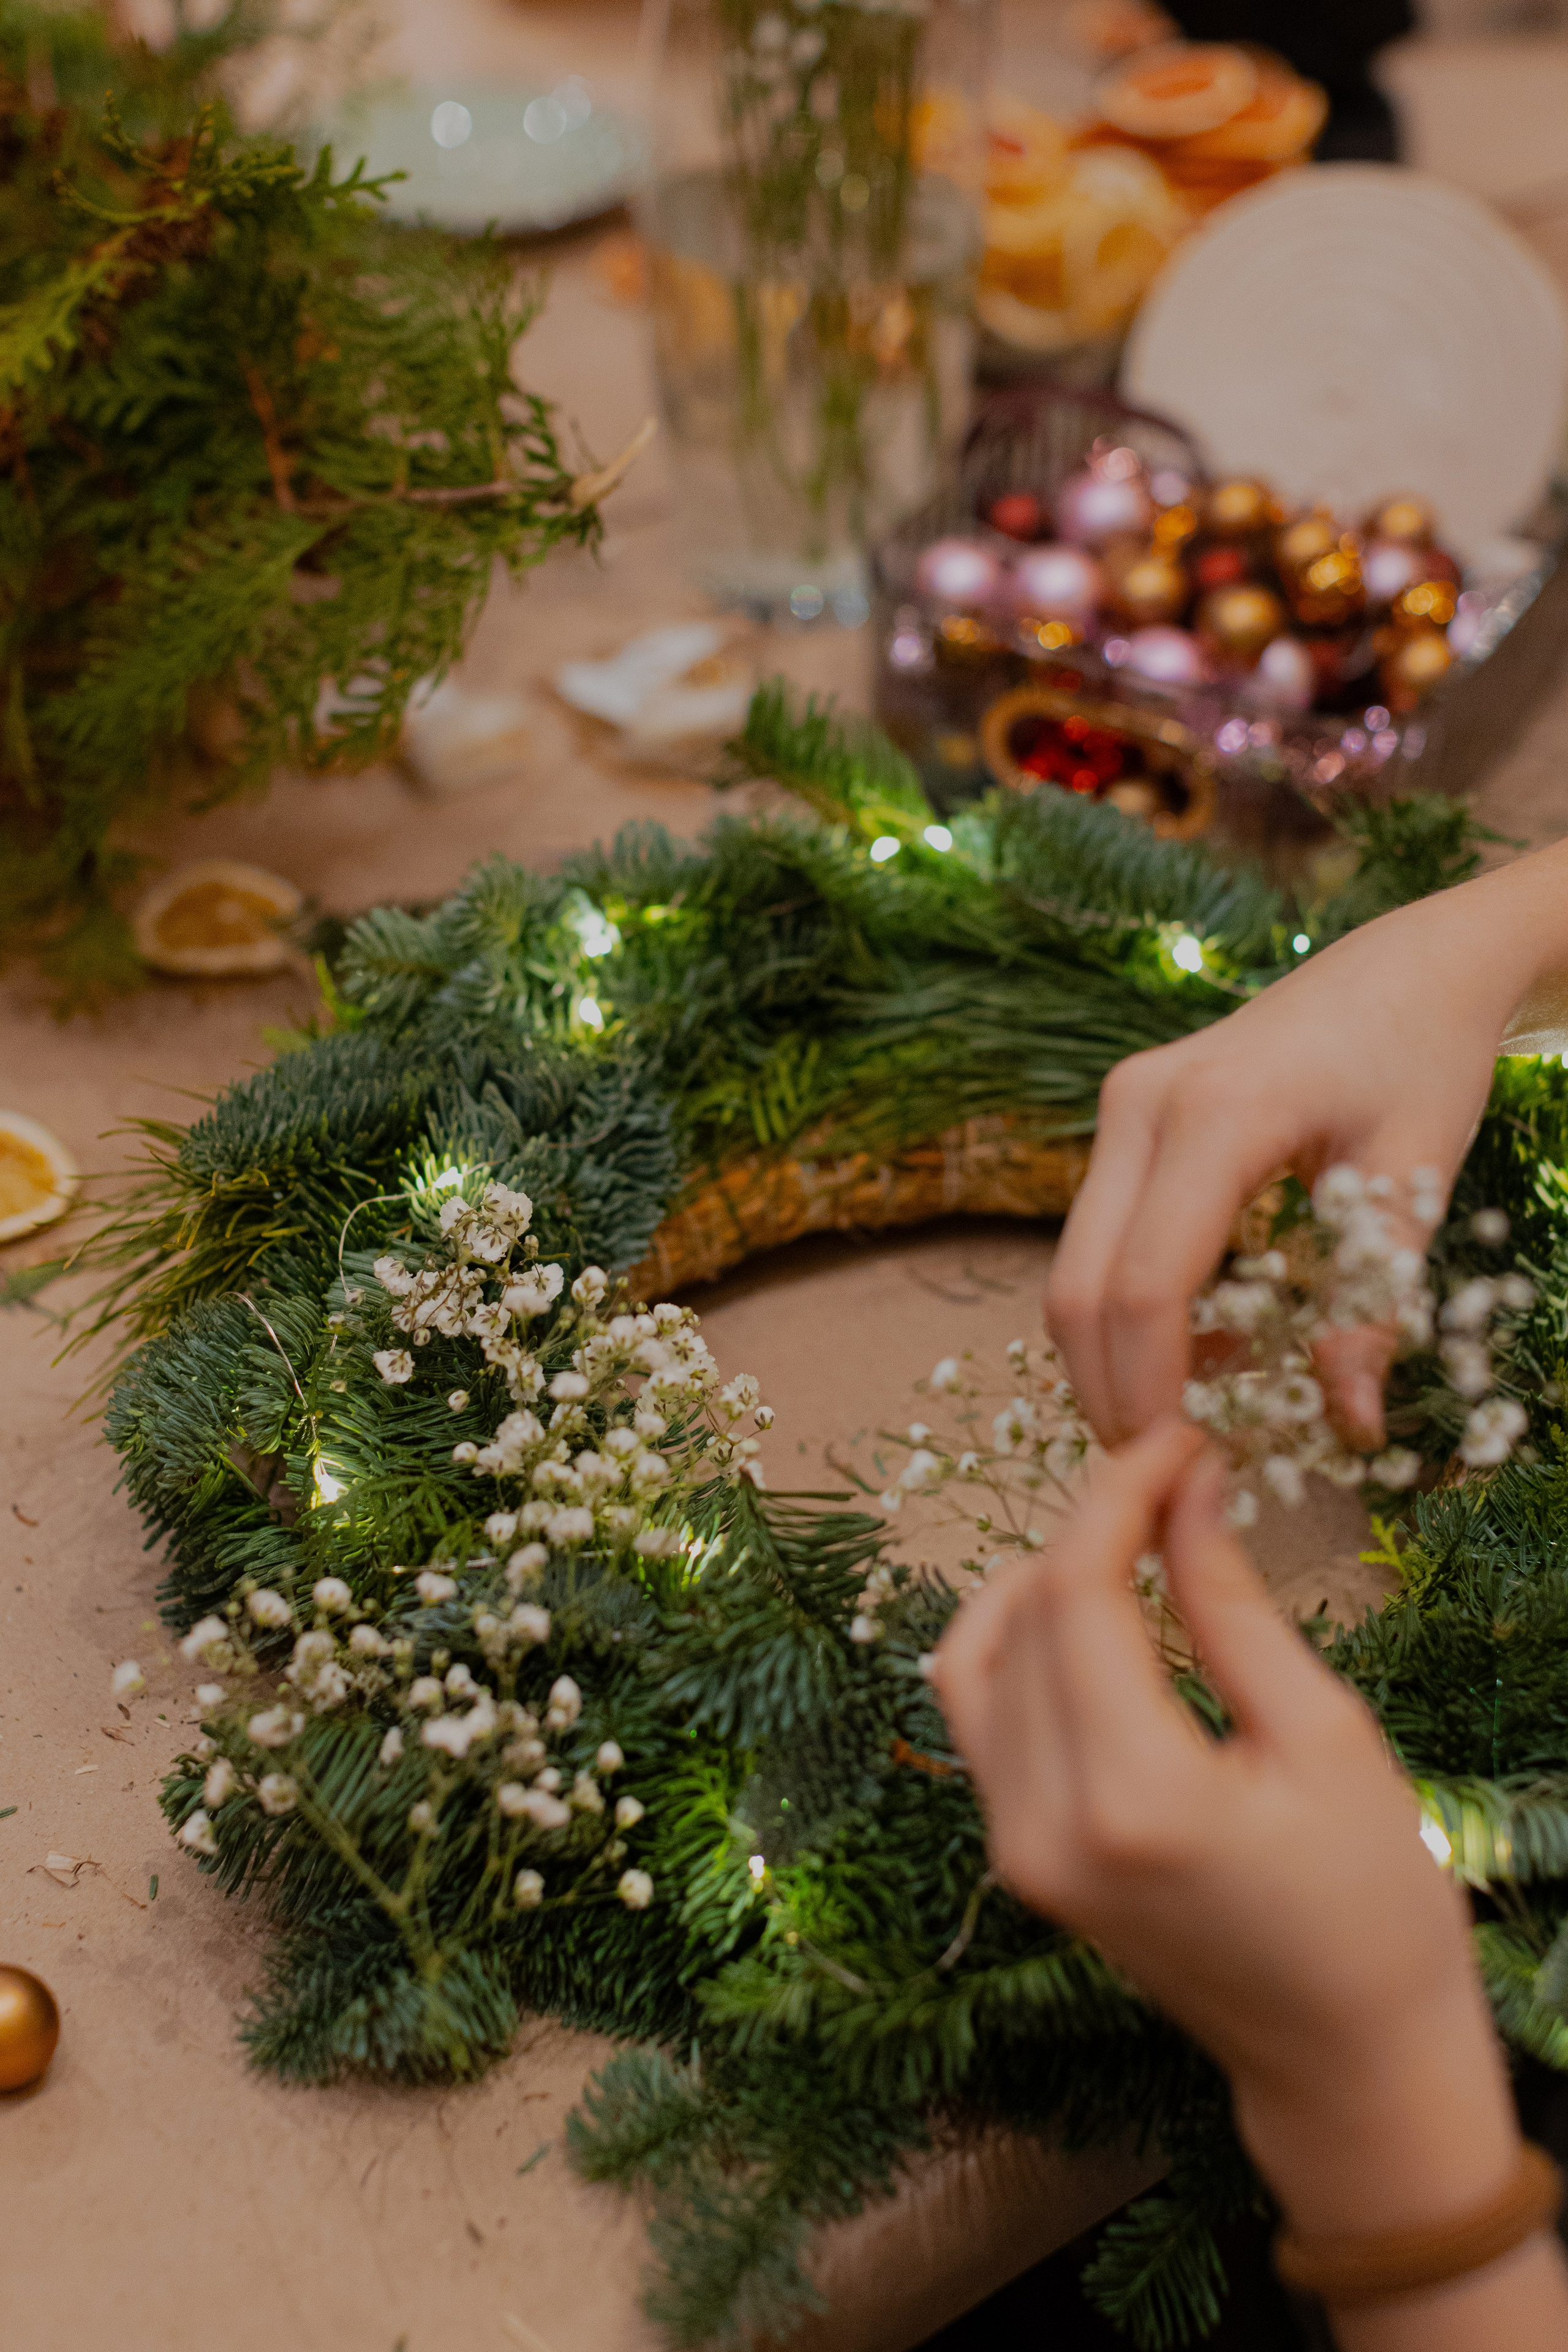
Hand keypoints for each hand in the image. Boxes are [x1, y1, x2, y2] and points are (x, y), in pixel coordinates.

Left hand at [933, 1420, 1519, 2239]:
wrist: (1345, 2058)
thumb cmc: (1371, 1904)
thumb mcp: (1322, 1735)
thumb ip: (1230, 1603)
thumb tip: (1189, 1482)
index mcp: (1130, 1799)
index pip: (1075, 1592)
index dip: (1116, 1493)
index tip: (1175, 1437)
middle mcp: (1042, 1826)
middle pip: (1023, 1614)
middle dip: (1088, 1524)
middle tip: (1172, 1475)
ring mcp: (1014, 1850)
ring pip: (976, 1656)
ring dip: (1040, 1578)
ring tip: (1130, 1543)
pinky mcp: (1015, 1859)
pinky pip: (979, 1716)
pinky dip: (1015, 1643)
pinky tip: (1085, 1615)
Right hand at [1045, 880, 1536, 1447]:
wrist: (1406, 967)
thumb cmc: (1425, 1060)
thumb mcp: (1416, 1184)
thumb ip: (1375, 1310)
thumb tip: (1352, 1427)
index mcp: (1218, 1114)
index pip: (1146, 1285)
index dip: (1152, 1389)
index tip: (1188, 1462)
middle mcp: (1143, 1103)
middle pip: (1080, 1285)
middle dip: (1111, 1390)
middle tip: (1170, 1465)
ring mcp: (1123, 1106)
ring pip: (1073, 1267)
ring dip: (1113, 1356)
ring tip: (1195, 1414)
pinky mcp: (1125, 1117)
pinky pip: (1098, 1236)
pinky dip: (1130, 1309)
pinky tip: (1207, 1343)